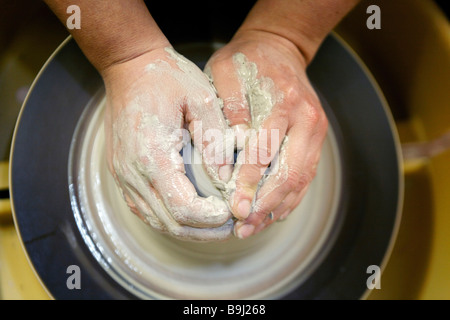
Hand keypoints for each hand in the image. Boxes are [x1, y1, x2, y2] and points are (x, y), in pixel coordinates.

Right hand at [103, 46, 233, 240]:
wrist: (129, 66)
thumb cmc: (166, 77)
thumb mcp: (201, 99)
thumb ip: (215, 141)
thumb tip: (225, 178)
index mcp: (152, 155)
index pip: (182, 207)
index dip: (210, 219)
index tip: (232, 211)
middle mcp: (133, 172)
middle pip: (170, 222)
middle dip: (204, 231)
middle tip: (231, 225)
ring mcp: (124, 175)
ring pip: (156, 220)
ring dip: (188, 228)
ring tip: (215, 223)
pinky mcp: (123, 173)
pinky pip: (145, 209)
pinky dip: (170, 217)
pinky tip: (191, 213)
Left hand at [205, 30, 327, 238]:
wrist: (280, 49)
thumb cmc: (248, 61)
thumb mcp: (226, 70)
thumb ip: (229, 104)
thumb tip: (233, 146)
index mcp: (284, 102)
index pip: (265, 150)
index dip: (249, 182)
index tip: (234, 206)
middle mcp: (306, 119)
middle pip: (290, 172)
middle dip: (265, 204)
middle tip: (243, 226)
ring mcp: (315, 131)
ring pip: (301, 180)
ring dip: (277, 208)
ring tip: (253, 227)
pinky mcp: (315, 140)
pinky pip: (306, 176)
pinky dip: (289, 199)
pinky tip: (271, 214)